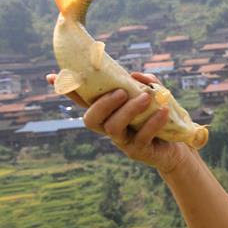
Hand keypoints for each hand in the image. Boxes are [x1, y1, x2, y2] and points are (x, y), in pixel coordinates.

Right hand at [45, 71, 189, 173]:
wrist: (176, 147)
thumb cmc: (160, 117)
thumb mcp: (155, 96)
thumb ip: (145, 83)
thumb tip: (134, 76)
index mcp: (108, 111)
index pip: (84, 100)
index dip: (67, 90)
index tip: (51, 76)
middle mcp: (109, 127)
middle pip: (91, 119)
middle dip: (102, 104)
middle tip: (121, 91)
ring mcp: (122, 141)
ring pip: (113, 128)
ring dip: (128, 110)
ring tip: (146, 97)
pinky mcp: (138, 151)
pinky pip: (141, 137)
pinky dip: (152, 122)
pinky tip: (163, 111)